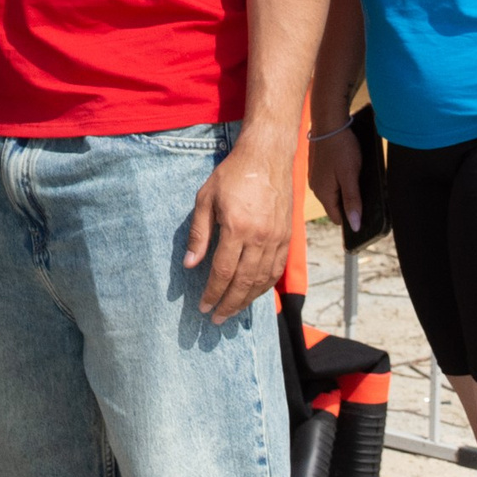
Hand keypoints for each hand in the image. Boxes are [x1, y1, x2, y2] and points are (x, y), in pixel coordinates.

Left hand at [185, 129, 293, 324]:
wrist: (268, 156)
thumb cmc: (232, 174)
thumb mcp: (205, 198)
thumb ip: (199, 233)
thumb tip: (189, 264)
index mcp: (237, 228)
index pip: (223, 271)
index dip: (212, 292)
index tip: (203, 306)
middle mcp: (260, 238)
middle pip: (244, 282)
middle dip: (229, 304)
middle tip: (216, 319)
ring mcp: (277, 239)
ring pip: (262, 280)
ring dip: (247, 300)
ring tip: (232, 312)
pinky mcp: (288, 237)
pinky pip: (276, 270)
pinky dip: (265, 287)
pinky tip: (254, 294)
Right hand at [308, 125, 362, 234]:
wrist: (328, 122)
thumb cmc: (340, 148)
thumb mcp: (350, 176)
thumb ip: (352, 201)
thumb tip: (354, 226)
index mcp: (323, 193)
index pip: (337, 218)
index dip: (351, 218)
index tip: (366, 213)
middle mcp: (316, 187)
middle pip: (335, 205)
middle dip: (349, 203)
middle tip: (365, 191)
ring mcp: (315, 176)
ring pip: (334, 192)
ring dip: (345, 189)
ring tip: (357, 177)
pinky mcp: (318, 166)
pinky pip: (331, 180)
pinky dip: (340, 179)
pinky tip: (348, 168)